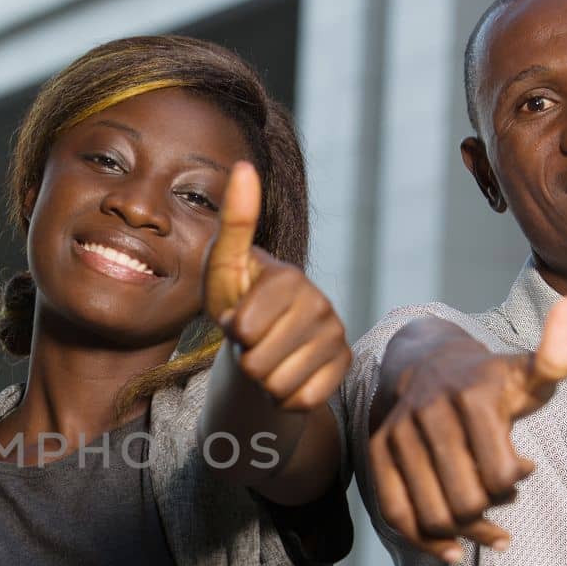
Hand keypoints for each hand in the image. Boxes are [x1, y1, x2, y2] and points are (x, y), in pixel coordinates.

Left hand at [204, 162, 349, 410]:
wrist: (259, 345)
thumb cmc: (236, 301)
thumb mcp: (223, 267)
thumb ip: (234, 222)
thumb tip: (245, 165)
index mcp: (289, 278)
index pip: (247, 327)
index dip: (233, 332)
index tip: (236, 321)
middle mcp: (320, 303)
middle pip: (260, 360)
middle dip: (244, 359)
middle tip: (251, 342)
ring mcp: (335, 335)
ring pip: (279, 384)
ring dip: (262, 380)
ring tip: (266, 356)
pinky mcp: (343, 365)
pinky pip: (301, 400)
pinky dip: (283, 398)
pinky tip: (286, 374)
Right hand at [368, 297, 566, 559]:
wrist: (427, 366)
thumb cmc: (490, 382)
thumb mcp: (527, 371)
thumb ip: (557, 354)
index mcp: (473, 397)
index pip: (502, 473)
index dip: (517, 480)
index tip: (525, 469)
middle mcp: (429, 414)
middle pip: (467, 500)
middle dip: (492, 511)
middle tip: (504, 500)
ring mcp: (397, 435)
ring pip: (433, 515)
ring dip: (466, 534)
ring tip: (488, 533)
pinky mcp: (377, 453)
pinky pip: (397, 515)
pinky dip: (427, 543)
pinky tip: (454, 552)